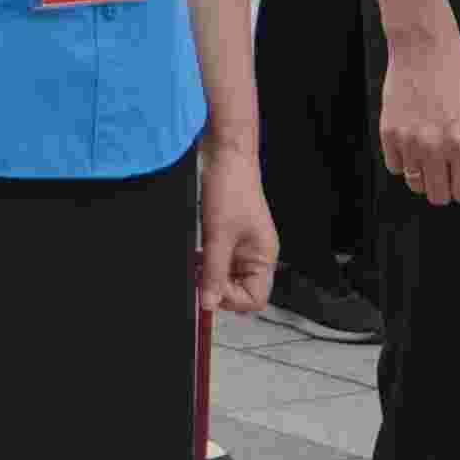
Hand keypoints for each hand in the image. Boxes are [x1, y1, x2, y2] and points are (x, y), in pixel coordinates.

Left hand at [196, 148, 277, 315]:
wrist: (223, 154)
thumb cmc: (230, 189)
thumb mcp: (218, 235)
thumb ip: (213, 272)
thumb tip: (208, 304)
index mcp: (264, 258)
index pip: (254, 299)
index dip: (231, 300)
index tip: (209, 288)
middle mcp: (255, 255)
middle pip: (238, 290)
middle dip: (217, 286)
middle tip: (198, 273)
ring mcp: (240, 245)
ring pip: (224, 275)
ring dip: (208, 272)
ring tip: (196, 259)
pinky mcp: (226, 234)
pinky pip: (216, 258)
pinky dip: (204, 260)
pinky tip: (196, 250)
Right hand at [381, 32, 459, 205]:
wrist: (423, 49)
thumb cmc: (459, 80)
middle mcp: (434, 146)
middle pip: (439, 196)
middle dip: (446, 184)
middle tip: (448, 162)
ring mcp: (408, 140)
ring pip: (415, 185)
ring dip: (425, 174)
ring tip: (430, 149)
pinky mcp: (388, 132)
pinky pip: (395, 167)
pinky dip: (405, 160)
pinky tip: (414, 139)